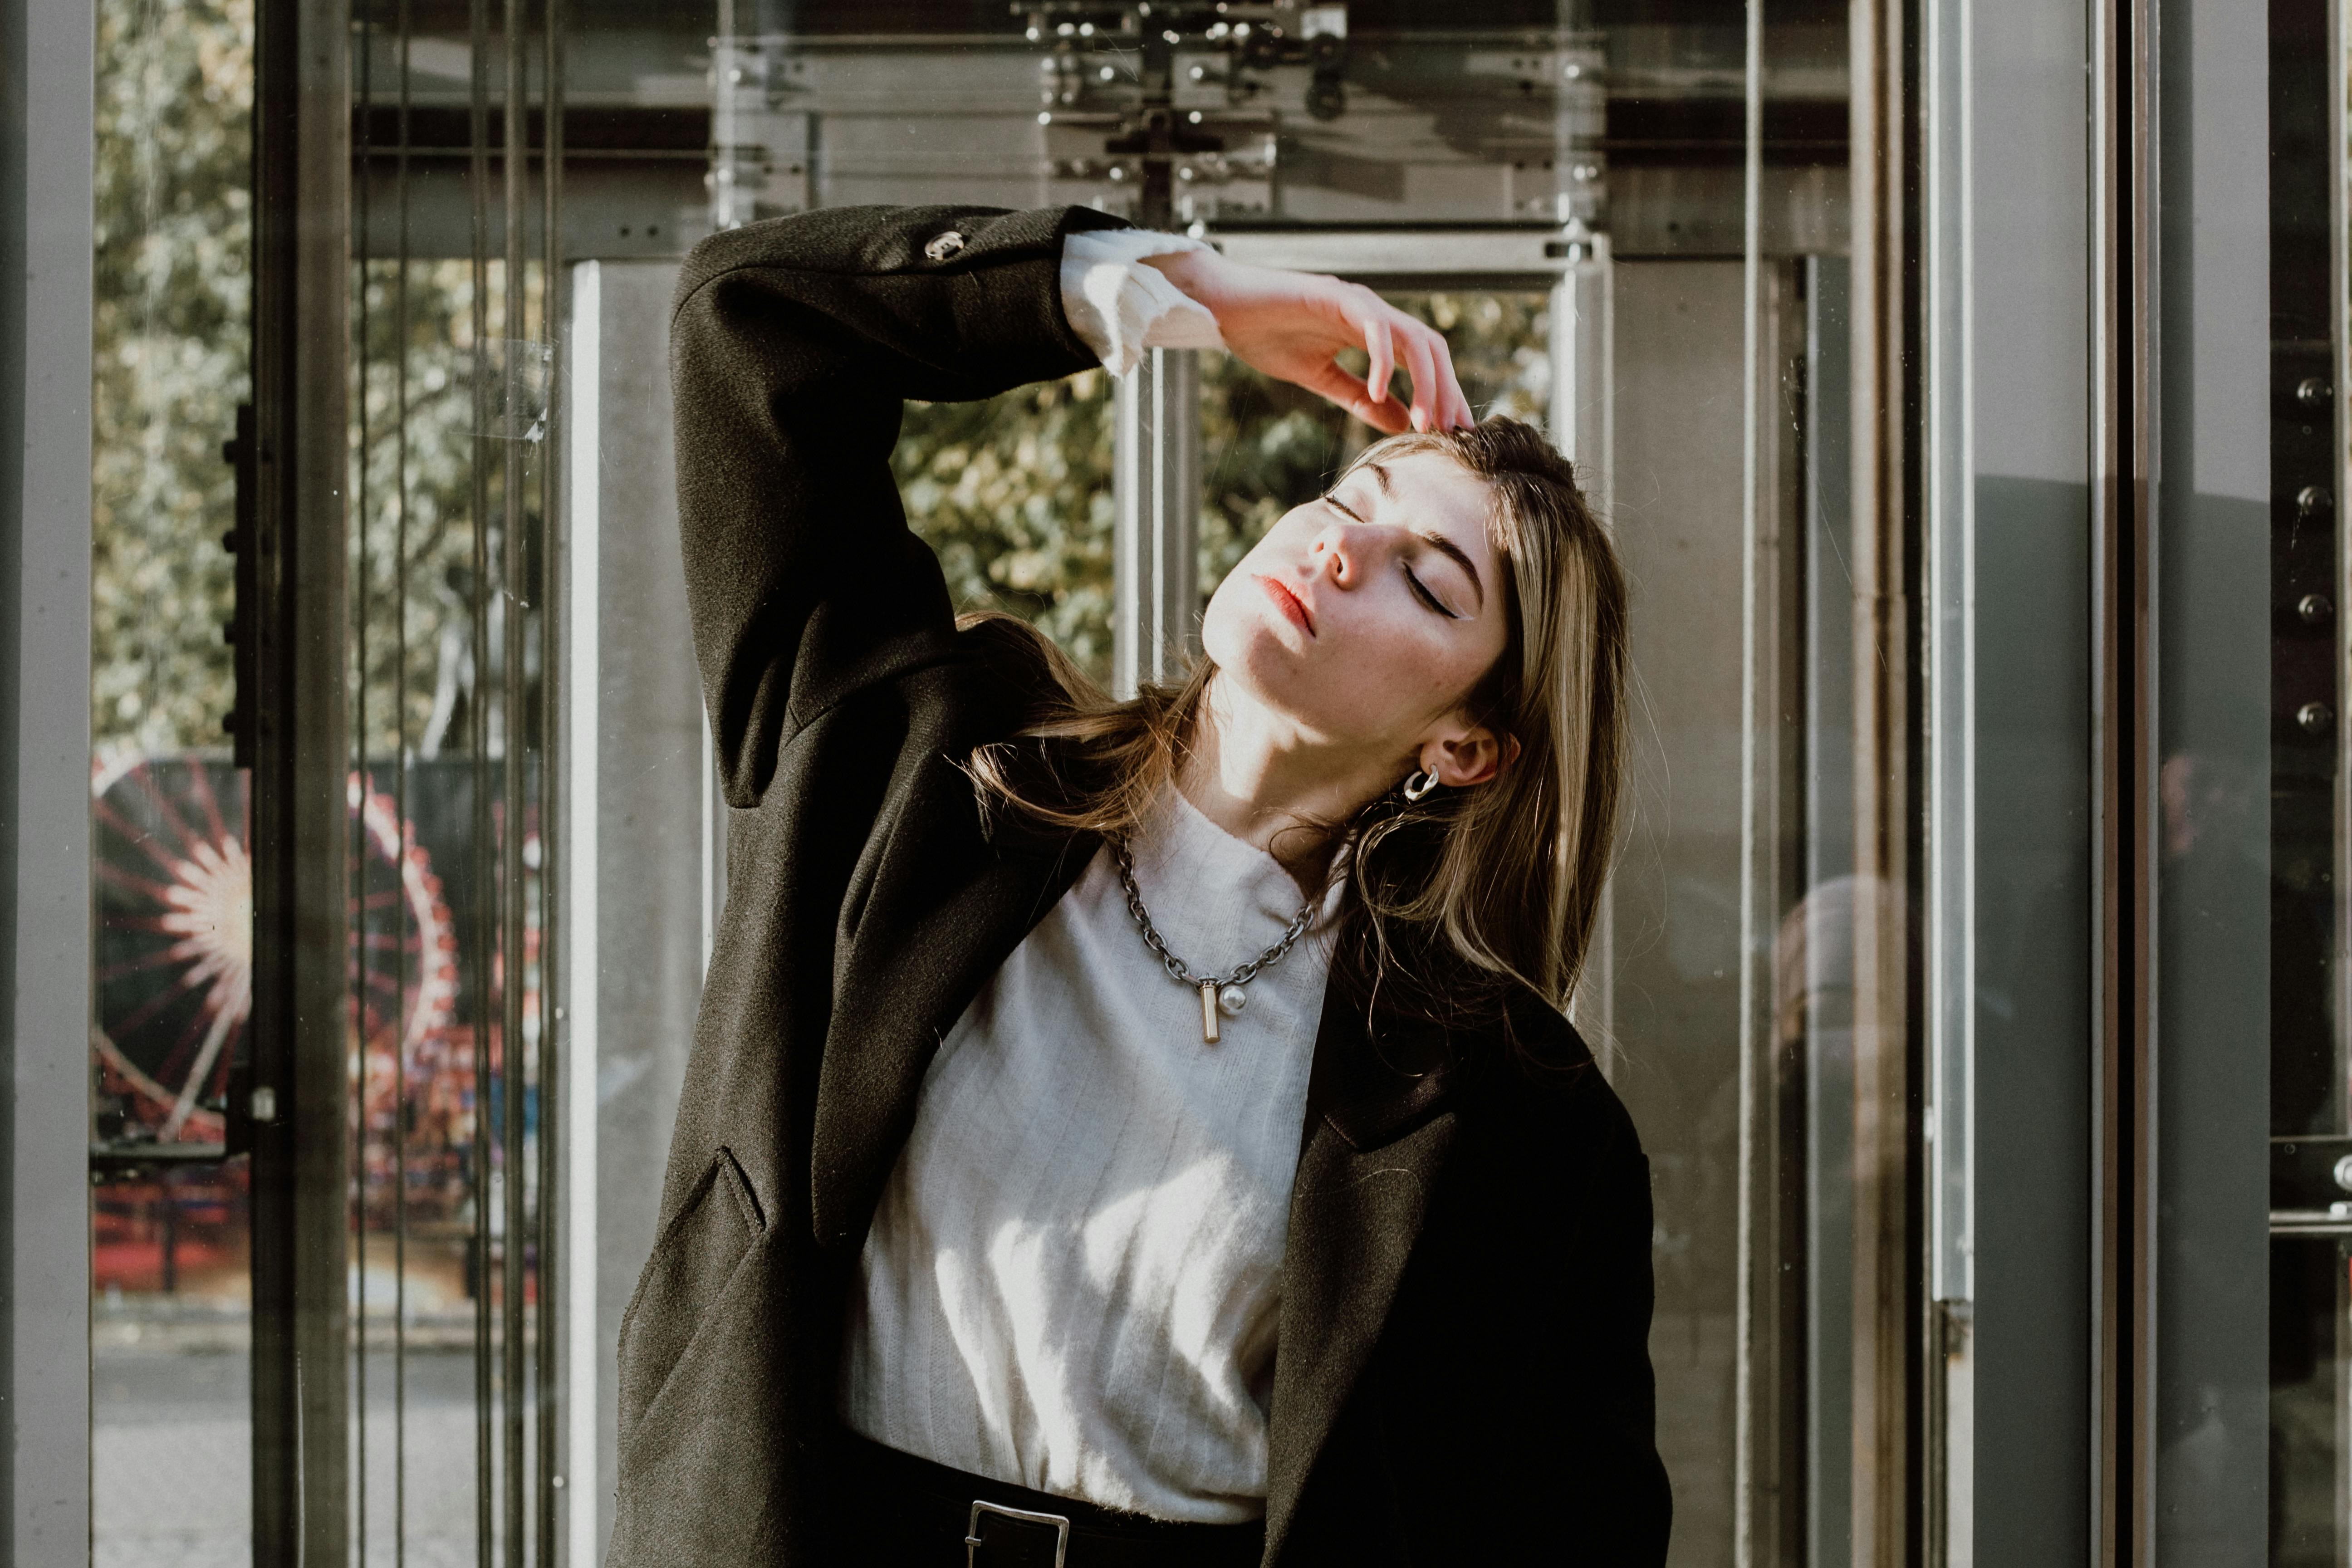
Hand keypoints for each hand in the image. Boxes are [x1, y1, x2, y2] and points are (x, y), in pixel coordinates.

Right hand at [1145, 249, 1473, 434]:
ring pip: (1412, 337)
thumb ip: (1359, 398)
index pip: (1423, 359)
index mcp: (1371, 330)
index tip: (1450, 431)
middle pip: (1430, 347)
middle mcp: (1372, 312)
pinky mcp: (1335, 296)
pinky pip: (1373, 328)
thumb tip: (1401, 422)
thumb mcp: (1321, 377)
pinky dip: (1382, 361)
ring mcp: (1356, 302)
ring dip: (1425, 382)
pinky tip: (1379, 392)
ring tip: (1422, 422)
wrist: (1223, 308)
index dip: (1442, 392)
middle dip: (1446, 390)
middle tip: (1451, 431)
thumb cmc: (1264, 335)